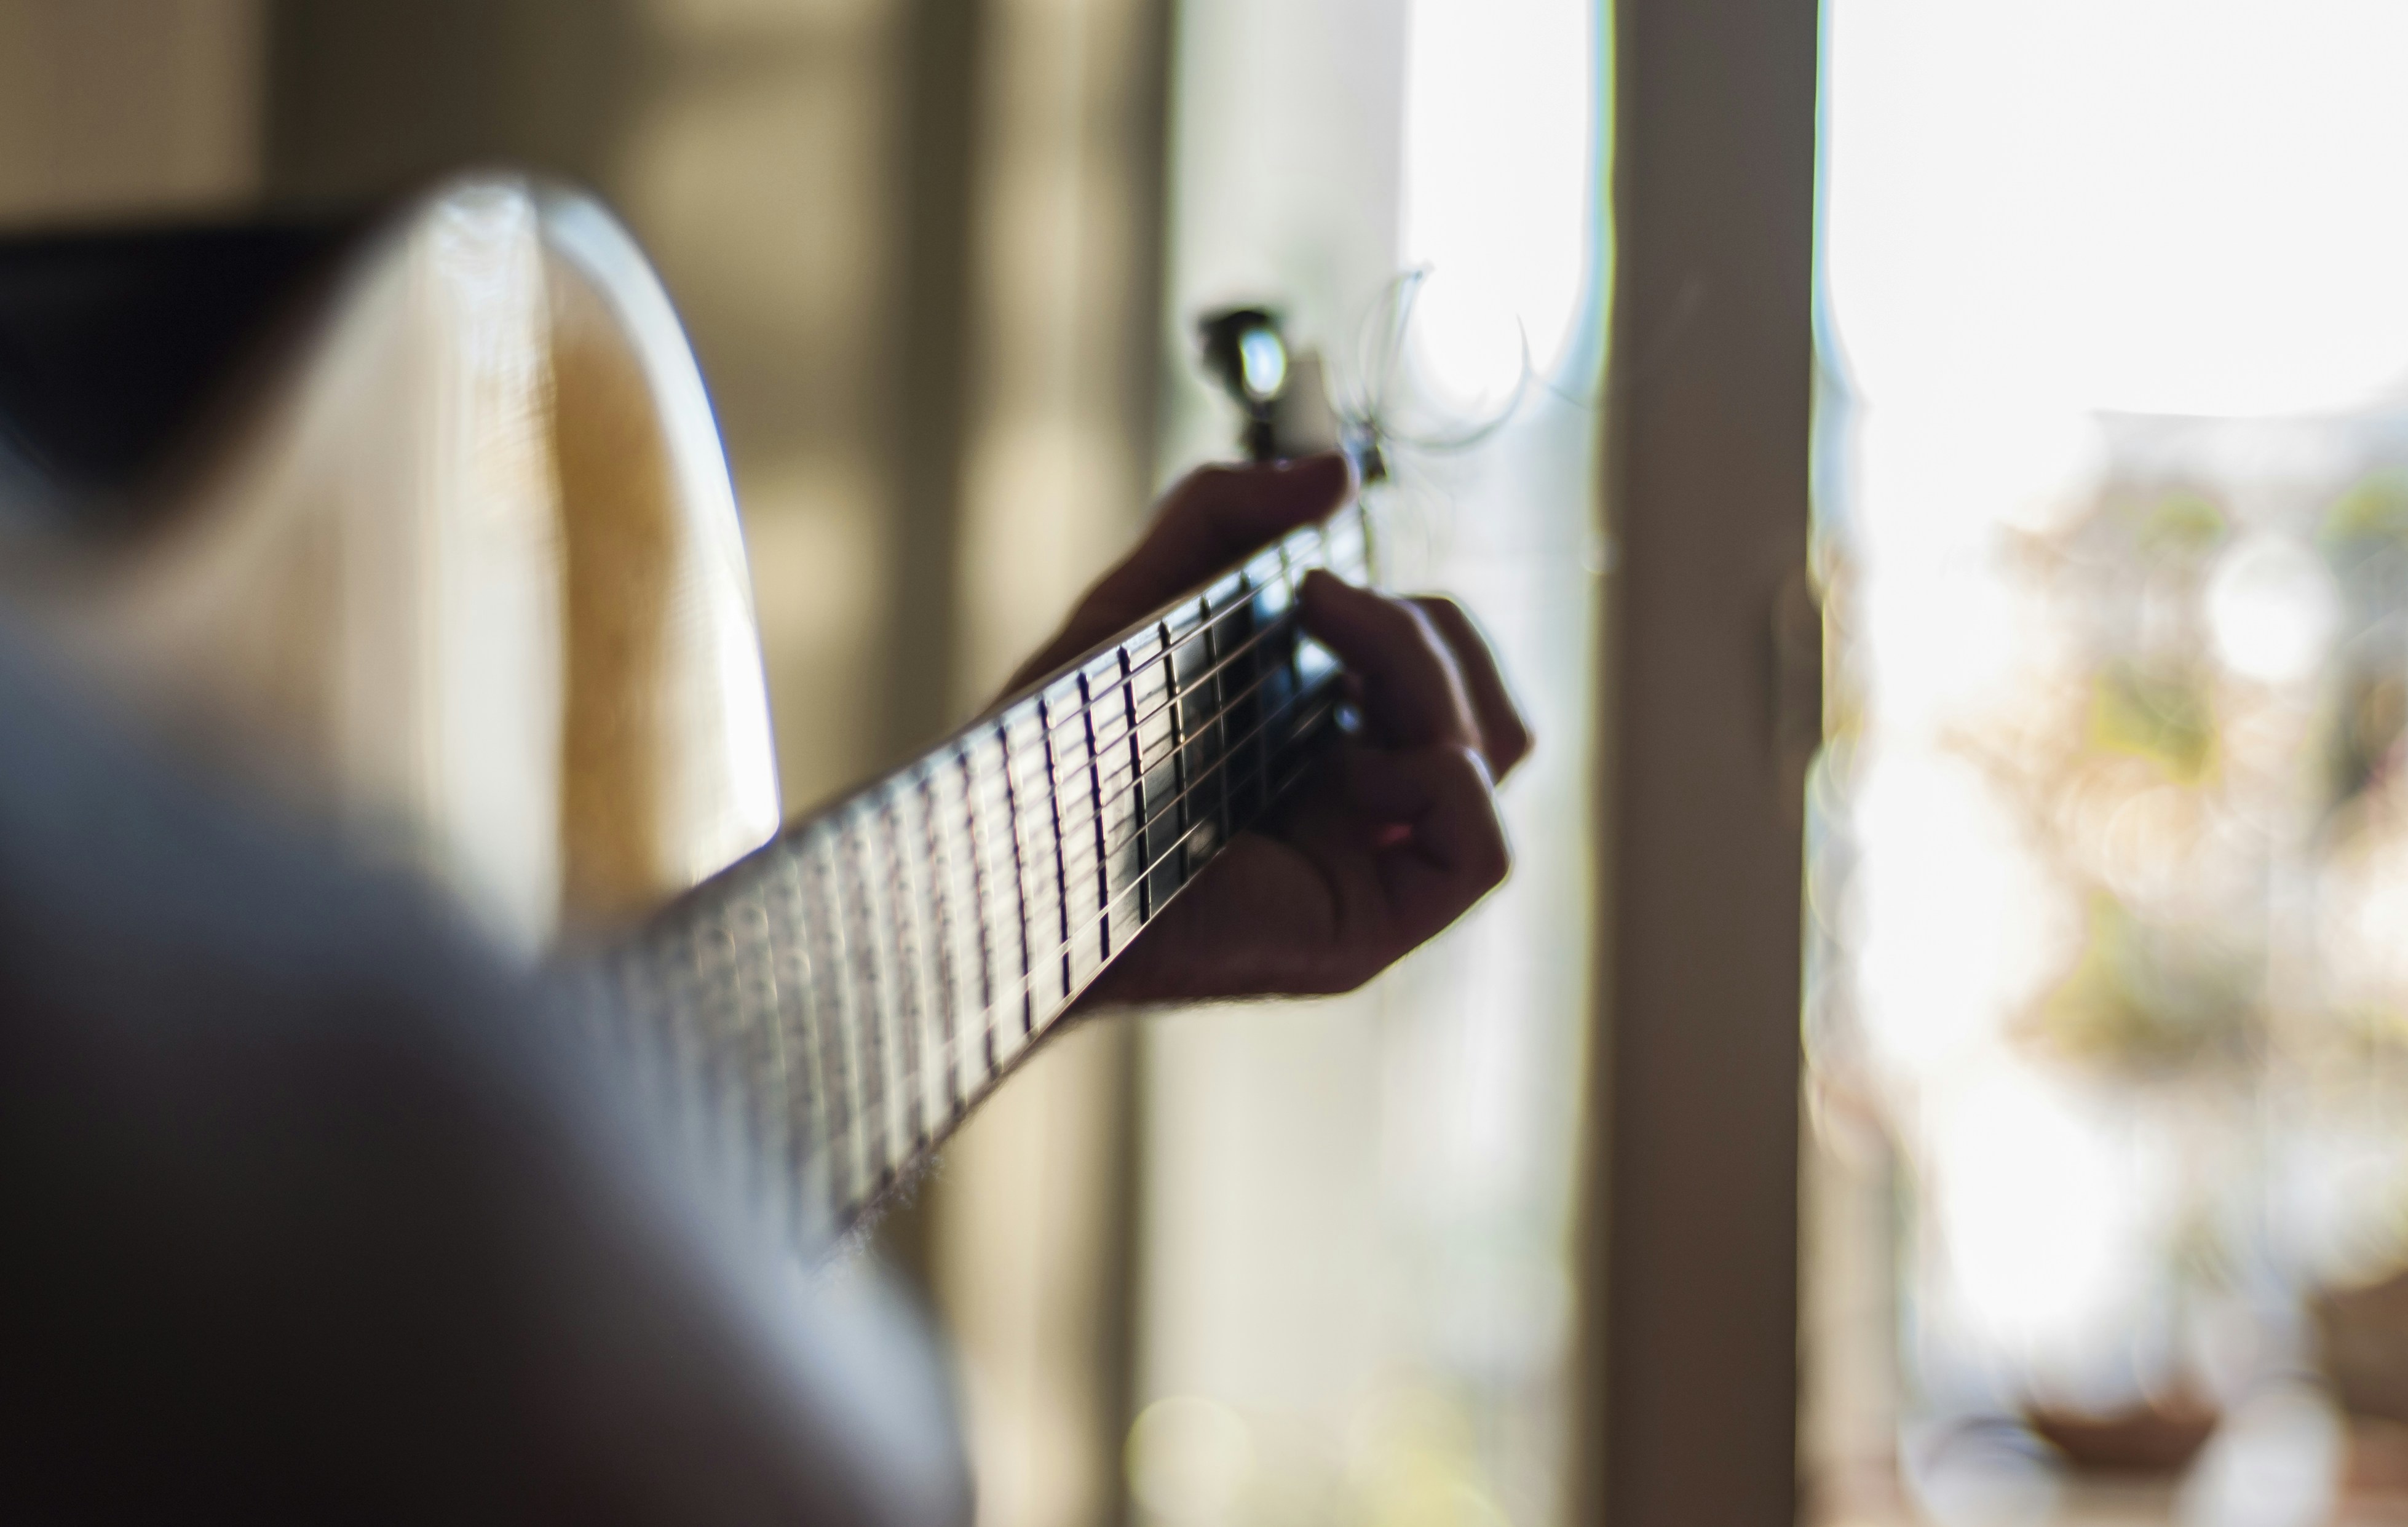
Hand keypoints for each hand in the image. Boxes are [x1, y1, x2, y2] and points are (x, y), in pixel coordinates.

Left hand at [1006, 453, 1531, 1005]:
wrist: (1005, 846)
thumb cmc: (1054, 745)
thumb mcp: (1140, 598)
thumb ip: (1221, 512)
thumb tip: (1335, 473)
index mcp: (1322, 745)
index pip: (1443, 670)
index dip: (1406, 616)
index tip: (1312, 584)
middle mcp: (1357, 812)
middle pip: (1488, 702)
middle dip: (1421, 632)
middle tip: (1317, 605)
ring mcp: (1369, 872)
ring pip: (1495, 753)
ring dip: (1428, 679)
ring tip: (1325, 664)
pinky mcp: (1366, 932)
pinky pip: (1483, 854)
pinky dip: (1443, 781)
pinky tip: (1346, 762)